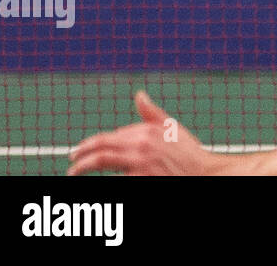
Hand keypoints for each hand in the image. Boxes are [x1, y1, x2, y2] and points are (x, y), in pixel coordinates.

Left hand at [68, 91, 228, 175]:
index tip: (84, 149)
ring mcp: (139, 162)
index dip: (95, 143)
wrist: (205, 173)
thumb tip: (139, 95)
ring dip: (83, 166)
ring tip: (73, 172)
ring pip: (101, 161)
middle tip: (71, 159)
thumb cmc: (189, 154)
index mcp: (147, 130)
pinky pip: (115, 178)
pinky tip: (94, 182)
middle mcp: (141, 144)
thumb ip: (152, 114)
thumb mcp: (173, 129)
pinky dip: (104, 179)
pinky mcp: (140, 178)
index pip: (112, 136)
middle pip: (102, 145)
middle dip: (82, 152)